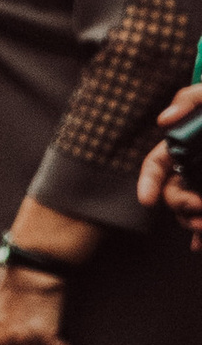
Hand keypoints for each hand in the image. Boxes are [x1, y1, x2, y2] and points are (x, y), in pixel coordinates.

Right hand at [137, 91, 201, 245]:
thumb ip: (189, 99)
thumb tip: (164, 121)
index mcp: (186, 147)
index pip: (156, 165)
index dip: (148, 182)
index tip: (147, 200)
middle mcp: (195, 170)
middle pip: (174, 194)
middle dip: (180, 205)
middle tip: (199, 207)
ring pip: (191, 213)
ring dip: (194, 224)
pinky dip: (201, 236)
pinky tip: (201, 245)